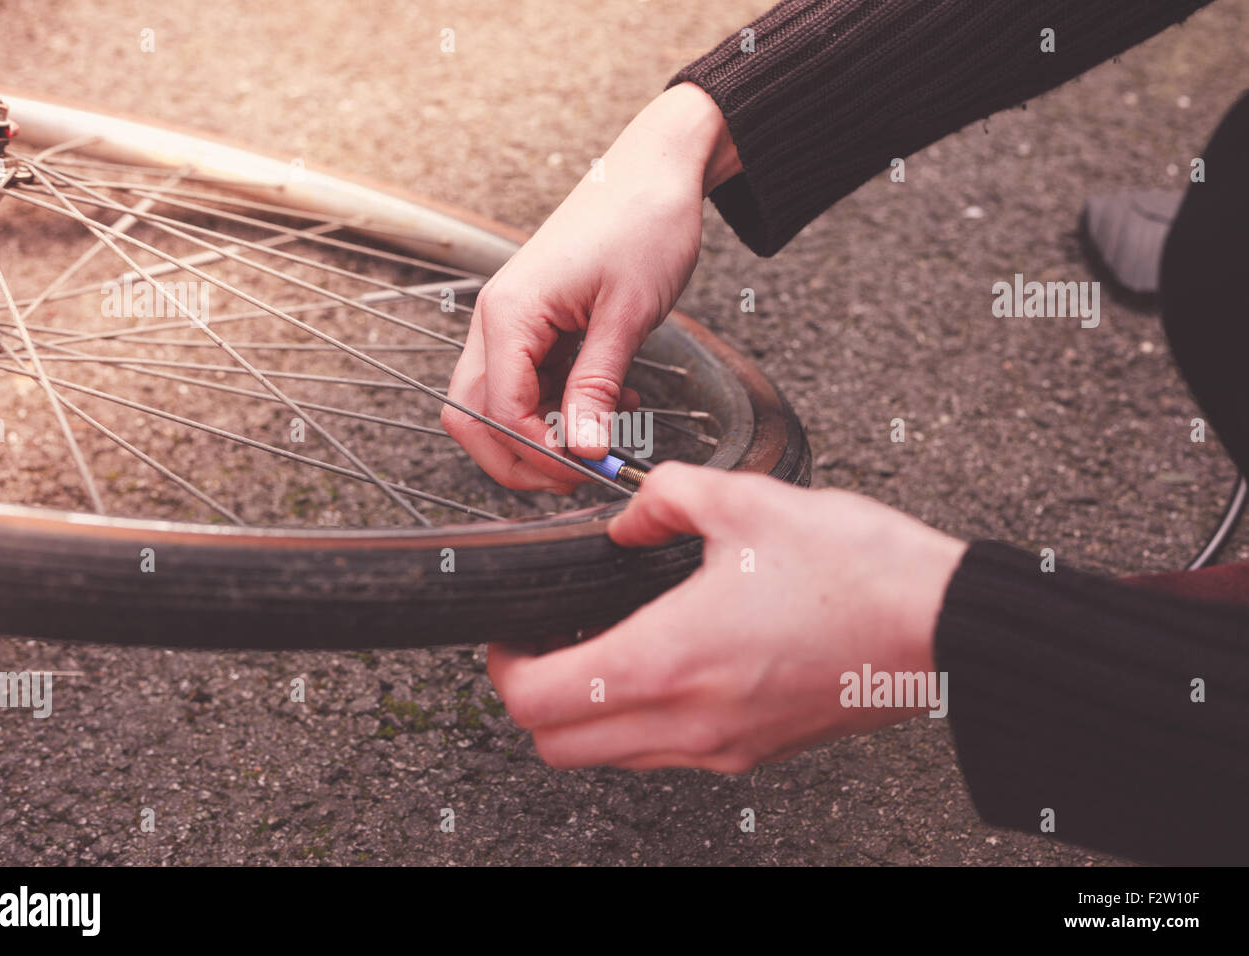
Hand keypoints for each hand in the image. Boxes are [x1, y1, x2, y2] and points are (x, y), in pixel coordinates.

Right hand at [443, 83, 740, 491]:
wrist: (655, 171)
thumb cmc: (642, 223)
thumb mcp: (627, 314)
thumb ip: (596, 386)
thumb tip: (579, 449)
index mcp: (509, 313)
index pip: (498, 410)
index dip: (537, 452)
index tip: (585, 472)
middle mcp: (496, 319)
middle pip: (474, 415)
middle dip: (518, 457)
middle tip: (576, 477)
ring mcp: (511, 322)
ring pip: (498, 405)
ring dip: (542, 434)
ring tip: (605, 434)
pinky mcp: (534, 325)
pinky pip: (529, 384)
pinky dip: (560, 407)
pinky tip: (610, 404)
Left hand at [487, 463, 965, 772]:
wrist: (940, 625)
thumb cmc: (856, 569)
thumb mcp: (747, 502)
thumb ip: (664, 500)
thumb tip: (628, 517)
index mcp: (669, 660)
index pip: (538, 701)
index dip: (504, 666)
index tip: (514, 631)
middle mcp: (687, 723)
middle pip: (557, 747)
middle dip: (534, 697)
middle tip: (547, 644)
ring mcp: (721, 749)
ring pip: (609, 758)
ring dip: (585, 714)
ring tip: (604, 650)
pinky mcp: (754, 754)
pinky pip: (664, 756)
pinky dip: (639, 723)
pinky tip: (667, 665)